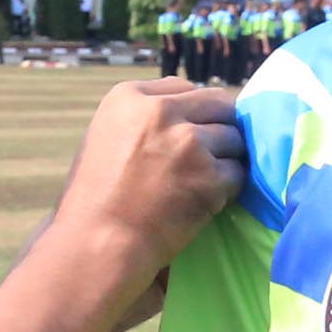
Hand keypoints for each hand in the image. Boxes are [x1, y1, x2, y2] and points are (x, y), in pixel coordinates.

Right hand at [54, 80, 244, 294]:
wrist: (97, 244)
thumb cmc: (94, 199)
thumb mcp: (105, 138)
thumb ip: (142, 119)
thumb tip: (188, 109)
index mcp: (129, 97)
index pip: (184, 87)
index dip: (191, 113)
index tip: (184, 136)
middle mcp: (160, 111)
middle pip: (218, 104)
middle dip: (219, 128)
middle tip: (209, 156)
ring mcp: (188, 142)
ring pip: (234, 138)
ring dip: (225, 159)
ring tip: (201, 182)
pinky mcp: (210, 176)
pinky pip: (237, 173)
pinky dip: (227, 189)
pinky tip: (204, 202)